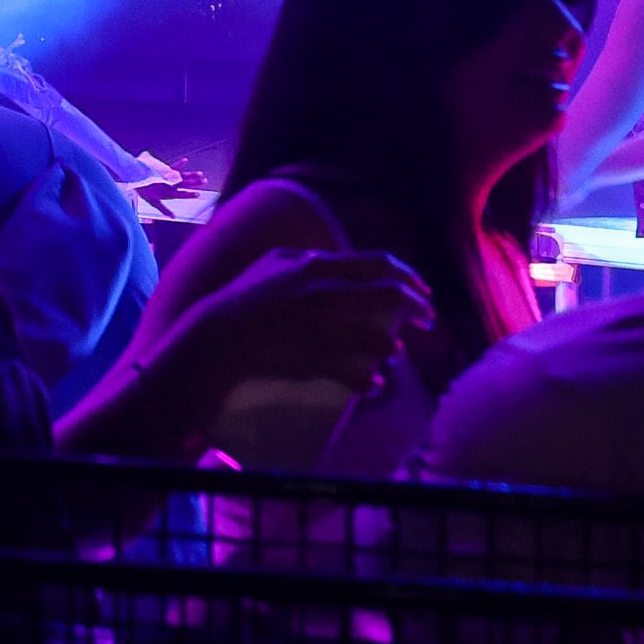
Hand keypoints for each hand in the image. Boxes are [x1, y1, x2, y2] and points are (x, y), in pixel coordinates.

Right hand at [171, 248, 434, 398]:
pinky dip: (368, 378)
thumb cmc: (242, 297)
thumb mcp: (273, 263)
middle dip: (416, 307)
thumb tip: (335, 261)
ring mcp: (319, 326)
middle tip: (428, 320)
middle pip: (388, 295)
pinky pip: (353, 372)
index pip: (379, 264)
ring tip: (398, 353)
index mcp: (315, 265)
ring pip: (376, 337)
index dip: (409, 277)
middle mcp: (323, 291)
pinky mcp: (312, 359)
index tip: (423, 290)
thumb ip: (306, 259)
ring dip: (392, 346)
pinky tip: (375, 384)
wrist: (215, 336)